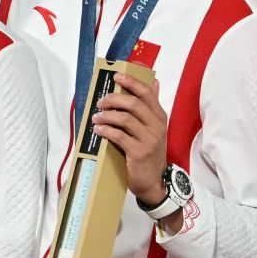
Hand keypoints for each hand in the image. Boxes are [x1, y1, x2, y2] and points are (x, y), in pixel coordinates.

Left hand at [92, 72, 168, 206]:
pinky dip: (106, 131)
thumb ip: (151, 106)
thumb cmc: (150, 153)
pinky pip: (119, 136)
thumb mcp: (154, 128)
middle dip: (114, 99)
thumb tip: (155, 82)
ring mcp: (149, 139)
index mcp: (160, 116)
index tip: (116, 76)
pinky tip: (98, 130)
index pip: (147, 93)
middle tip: (100, 102)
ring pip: (125, 119)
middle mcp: (157, 126)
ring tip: (96, 117)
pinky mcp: (139, 152)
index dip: (131, 82)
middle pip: (134, 104)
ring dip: (107, 116)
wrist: (154, 181)